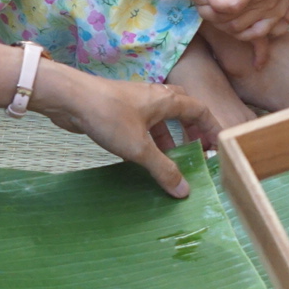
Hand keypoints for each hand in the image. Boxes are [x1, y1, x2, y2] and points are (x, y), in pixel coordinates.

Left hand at [30, 65, 220, 196]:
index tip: (218, 146)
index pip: (200, 111)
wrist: (71, 99)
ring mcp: (136, 103)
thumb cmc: (109, 116)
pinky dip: (150, 140)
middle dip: (192, 131)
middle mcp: (155, 97)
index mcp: (167, 100)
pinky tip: (143, 157)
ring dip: (169, 138)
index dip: (212, 128)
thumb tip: (184, 190)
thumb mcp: (140, 148)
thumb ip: (163, 169)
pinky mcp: (120, 110)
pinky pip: (144, 125)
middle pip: (183, 111)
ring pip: (161, 120)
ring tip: (171, 161)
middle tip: (196, 152)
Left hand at [204, 0, 288, 41]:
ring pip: (246, 32)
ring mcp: (275, 11)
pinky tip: (233, 24)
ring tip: (218, 14)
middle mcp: (268, 2)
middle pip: (236, 23)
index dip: (216, 4)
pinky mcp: (278, 15)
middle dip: (217, 18)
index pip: (233, 6)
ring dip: (228, 28)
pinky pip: (259, 33)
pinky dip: (244, 34)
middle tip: (207, 5)